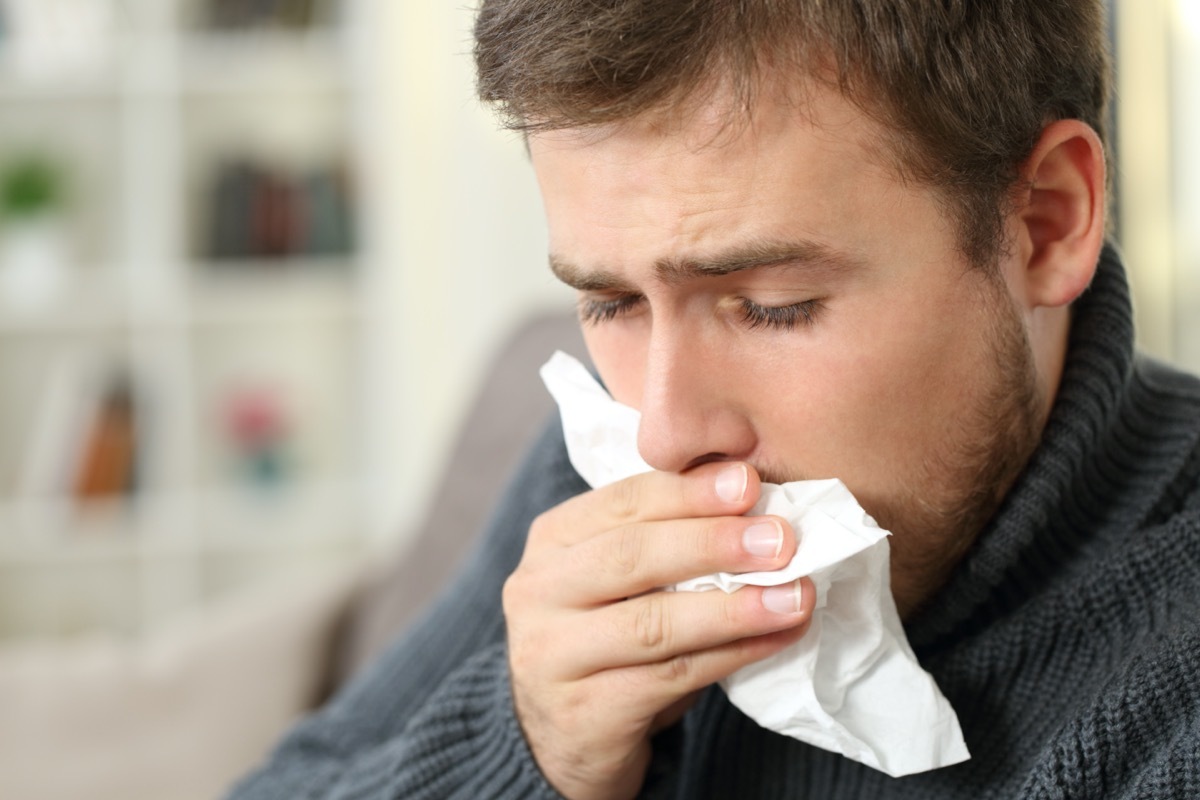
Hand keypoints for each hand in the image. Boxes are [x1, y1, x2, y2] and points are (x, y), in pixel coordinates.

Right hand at [504, 462, 814, 799]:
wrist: (565, 736)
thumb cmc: (611, 639)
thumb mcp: (625, 578)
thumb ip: (670, 536)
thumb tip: (756, 497)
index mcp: (553, 538)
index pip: (622, 501)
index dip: (688, 491)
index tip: (750, 482)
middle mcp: (537, 591)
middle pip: (631, 556)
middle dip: (712, 543)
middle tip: (781, 540)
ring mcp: (549, 655)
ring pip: (652, 623)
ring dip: (733, 608)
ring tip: (795, 597)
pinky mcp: (581, 714)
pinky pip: (667, 678)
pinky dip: (730, 656)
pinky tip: (775, 641)